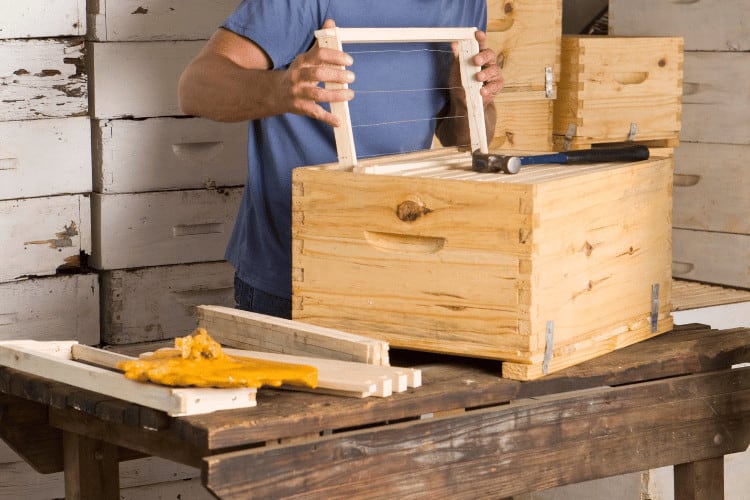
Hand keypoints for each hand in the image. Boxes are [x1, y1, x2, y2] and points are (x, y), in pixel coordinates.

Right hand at [280, 19, 354, 126]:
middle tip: (351, 77)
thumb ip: (320, 43)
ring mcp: (298, 93)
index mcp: (302, 62)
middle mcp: (298, 77)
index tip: (349, 61)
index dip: (335, 57)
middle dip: (337, 76)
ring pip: (318, 95)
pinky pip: (315, 113)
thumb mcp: (306, 57)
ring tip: (350, 94)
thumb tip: (330, 23)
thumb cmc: (298, 73)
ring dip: (336, 95)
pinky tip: (338, 121)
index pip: (319, 55)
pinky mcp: (300, 107)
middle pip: (318, 75)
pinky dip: (327, 118)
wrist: (277, 93)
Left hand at [437, 29, 501, 146]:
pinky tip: (482, 91)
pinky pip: (496, 85)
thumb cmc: (460, 85)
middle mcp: (488, 63)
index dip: (480, 38)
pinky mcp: (497, 86)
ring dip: (486, 74)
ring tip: (478, 78)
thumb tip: (454, 45)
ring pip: (494, 70)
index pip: (481, 44)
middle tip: (476, 60)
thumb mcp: (456, 72)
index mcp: (478, 56)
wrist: (465, 105)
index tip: (477, 34)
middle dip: (483, 56)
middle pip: (490, 54)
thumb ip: (457, 59)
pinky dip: (489, 88)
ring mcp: (494, 74)